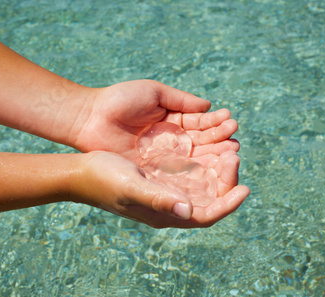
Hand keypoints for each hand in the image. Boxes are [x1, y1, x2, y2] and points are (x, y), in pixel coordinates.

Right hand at [70, 151, 248, 227]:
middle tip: (234, 154)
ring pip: (200, 185)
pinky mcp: (159, 178)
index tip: (245, 188)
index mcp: (163, 213)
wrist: (80, 171)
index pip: (205, 216)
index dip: (228, 204)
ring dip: (216, 168)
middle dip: (225, 180)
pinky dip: (201, 160)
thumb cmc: (103, 180)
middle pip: (207, 199)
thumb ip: (159, 199)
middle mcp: (168, 205)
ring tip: (227, 147)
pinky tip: (207, 145)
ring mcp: (163, 192)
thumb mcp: (131, 187)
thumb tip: (189, 210)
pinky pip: (188, 173)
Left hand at [73, 80, 239, 161]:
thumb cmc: (119, 100)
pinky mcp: (152, 173)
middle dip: (220, 145)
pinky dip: (194, 176)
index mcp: (173, 122)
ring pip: (194, 162)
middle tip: (235, 145)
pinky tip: (210, 174)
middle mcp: (171, 142)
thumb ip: (181, 100)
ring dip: (213, 161)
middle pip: (202, 146)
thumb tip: (209, 105)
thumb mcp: (154, 93)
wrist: (89, 118)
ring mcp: (162, 159)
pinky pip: (177, 176)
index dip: (217, 126)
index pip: (202, 126)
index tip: (232, 123)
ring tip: (230, 157)